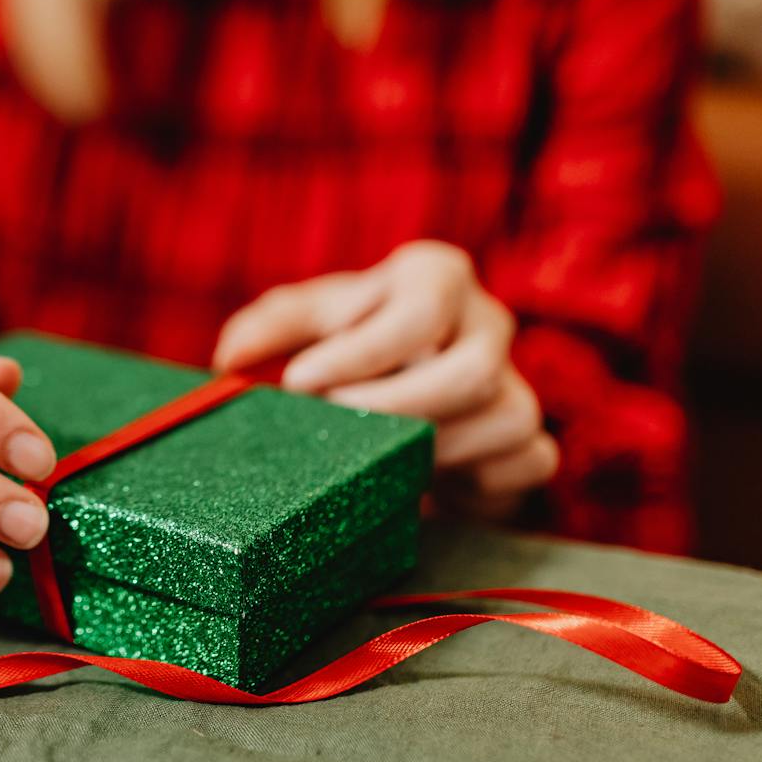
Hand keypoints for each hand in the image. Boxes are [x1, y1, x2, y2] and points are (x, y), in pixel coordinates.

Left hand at [212, 241, 557, 518]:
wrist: (407, 395)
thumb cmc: (353, 342)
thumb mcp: (312, 321)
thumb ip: (272, 326)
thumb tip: (229, 359)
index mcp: (438, 278)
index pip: (418, 312)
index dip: (358, 354)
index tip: (298, 382)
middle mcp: (490, 323)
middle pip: (471, 372)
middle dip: (397, 408)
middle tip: (335, 425)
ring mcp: (519, 382)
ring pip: (504, 420)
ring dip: (431, 451)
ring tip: (373, 459)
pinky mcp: (533, 443)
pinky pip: (526, 462)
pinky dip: (474, 482)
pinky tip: (424, 483)